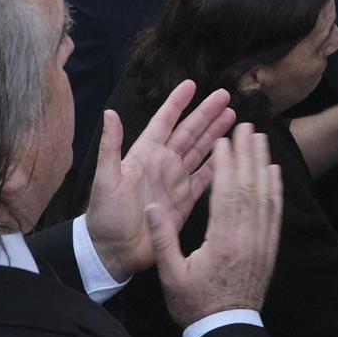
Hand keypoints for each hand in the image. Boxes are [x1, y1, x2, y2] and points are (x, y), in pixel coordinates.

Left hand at [86, 81, 236, 278]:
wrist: (114, 252)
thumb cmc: (105, 216)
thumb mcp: (105, 180)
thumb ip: (110, 147)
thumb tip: (110, 113)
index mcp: (144, 154)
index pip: (164, 122)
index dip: (177, 103)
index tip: (191, 84)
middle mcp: (162, 164)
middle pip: (189, 132)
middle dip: (206, 114)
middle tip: (225, 96)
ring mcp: (175, 182)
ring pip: (200, 151)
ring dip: (215, 134)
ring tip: (232, 117)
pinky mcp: (184, 201)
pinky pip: (204, 178)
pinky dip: (217, 165)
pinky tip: (230, 153)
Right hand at [147, 126, 282, 328]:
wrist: (226, 329)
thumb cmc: (195, 304)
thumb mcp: (171, 276)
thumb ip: (162, 240)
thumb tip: (152, 206)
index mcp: (222, 242)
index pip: (226, 193)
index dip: (226, 164)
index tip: (223, 140)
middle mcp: (247, 238)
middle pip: (249, 187)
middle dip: (247, 154)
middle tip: (246, 126)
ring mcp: (261, 243)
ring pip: (264, 196)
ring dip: (262, 165)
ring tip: (261, 139)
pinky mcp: (269, 249)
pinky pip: (274, 214)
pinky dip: (275, 190)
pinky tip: (274, 172)